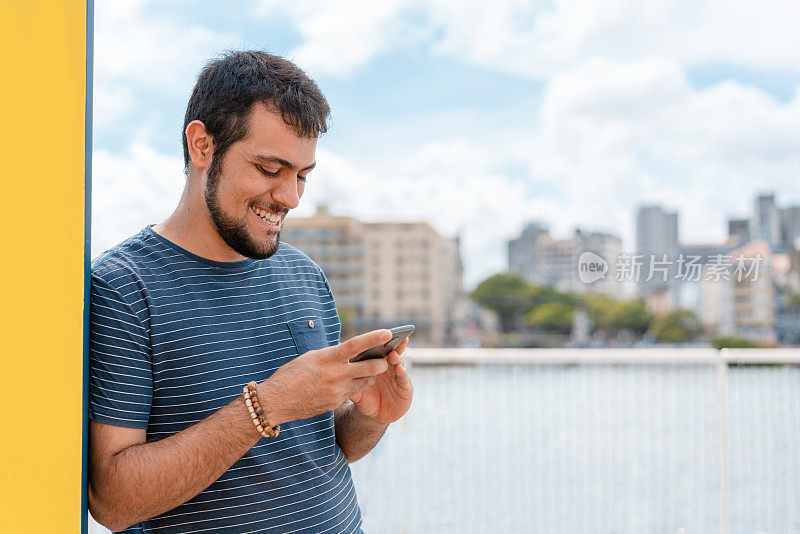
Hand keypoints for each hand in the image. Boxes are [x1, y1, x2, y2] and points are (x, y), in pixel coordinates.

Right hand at [258, 330, 392, 423]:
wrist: (276, 401)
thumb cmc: (291, 374)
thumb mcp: (311, 358)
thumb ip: (331, 356)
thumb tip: (348, 354)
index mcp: (327, 358)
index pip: (355, 345)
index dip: (373, 338)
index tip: (388, 332)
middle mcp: (335, 374)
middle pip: (370, 368)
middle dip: (382, 363)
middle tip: (385, 359)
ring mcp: (337, 391)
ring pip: (365, 382)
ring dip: (370, 375)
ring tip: (369, 369)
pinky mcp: (336, 403)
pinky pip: (352, 393)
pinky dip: (354, 386)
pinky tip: (348, 383)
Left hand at [349, 337, 412, 423]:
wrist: (376, 415)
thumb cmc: (365, 397)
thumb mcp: (356, 388)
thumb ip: (349, 379)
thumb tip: (335, 369)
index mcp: (378, 363)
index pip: (381, 349)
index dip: (382, 341)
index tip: (382, 332)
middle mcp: (390, 367)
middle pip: (394, 353)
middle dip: (396, 344)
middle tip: (395, 337)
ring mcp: (398, 377)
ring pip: (400, 364)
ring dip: (397, 358)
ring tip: (393, 354)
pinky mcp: (405, 389)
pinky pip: (404, 380)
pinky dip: (403, 373)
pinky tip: (400, 369)